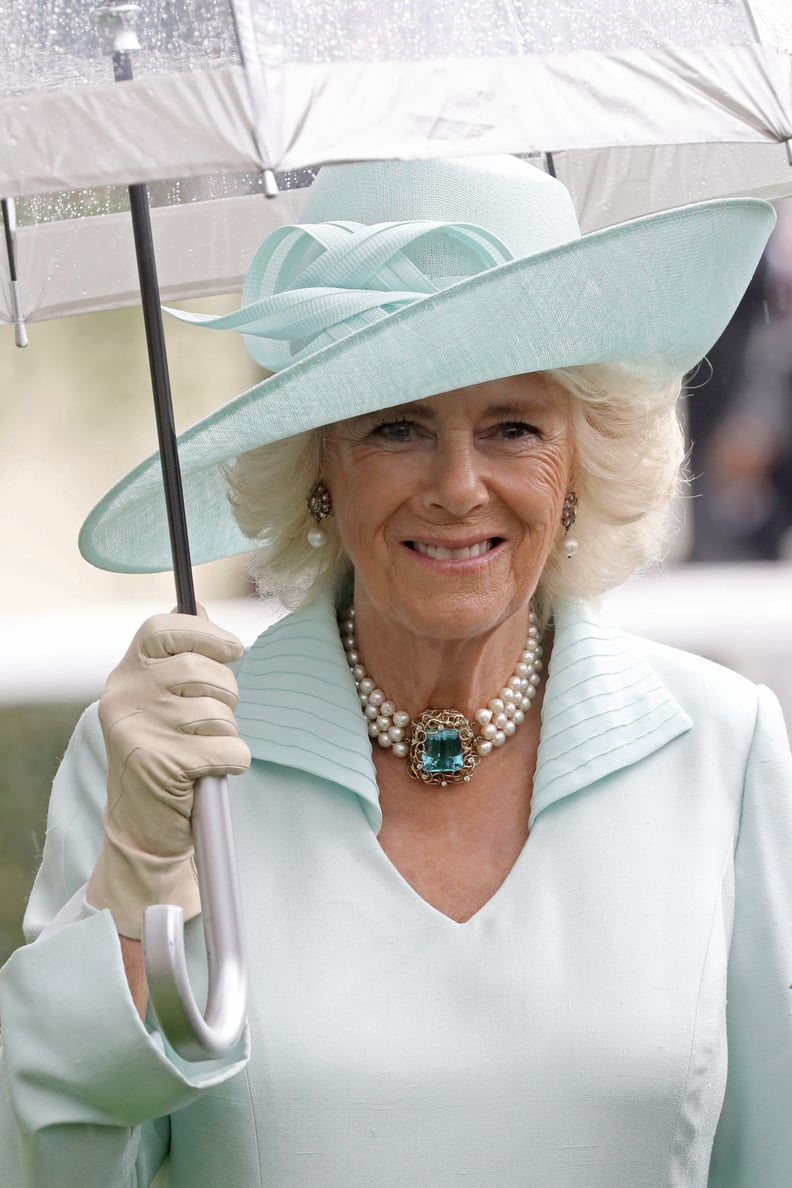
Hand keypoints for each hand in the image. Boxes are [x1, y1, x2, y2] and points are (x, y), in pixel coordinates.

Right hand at [86, 612, 250, 937]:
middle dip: (226, 694)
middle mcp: (125, 697)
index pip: (163, 628)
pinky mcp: (161, 764)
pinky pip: (228, 749)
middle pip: (202, 669)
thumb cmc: (162, 757)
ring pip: (219, 712)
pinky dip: (232, 762)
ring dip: (226, 733)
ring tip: (204, 750)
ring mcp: (140, 730)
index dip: (205, 633)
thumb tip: (200, 610)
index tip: (233, 649)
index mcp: (125, 676)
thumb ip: (177, 658)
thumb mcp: (158, 702)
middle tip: (216, 719)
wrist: (141, 829)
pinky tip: (211, 771)